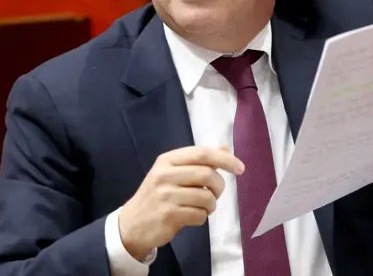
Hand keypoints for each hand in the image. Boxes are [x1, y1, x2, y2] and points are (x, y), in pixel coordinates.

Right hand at [118, 145, 244, 259]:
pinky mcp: (169, 215)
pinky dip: (202, 217)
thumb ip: (198, 161)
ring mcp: (165, 196)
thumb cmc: (157, 195)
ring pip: (206, 197)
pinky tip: (191, 217)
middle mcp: (164, 175)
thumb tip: (225, 148)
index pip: (201, 153)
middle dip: (219, 186)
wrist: (132, 224)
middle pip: (207, 175)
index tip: (240, 168)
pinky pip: (200, 215)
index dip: (224, 159)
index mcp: (167, 160)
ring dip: (211, 205)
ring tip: (203, 207)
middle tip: (216, 193)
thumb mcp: (172, 172)